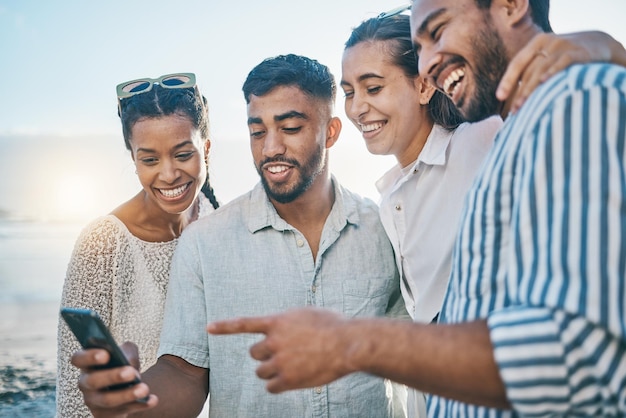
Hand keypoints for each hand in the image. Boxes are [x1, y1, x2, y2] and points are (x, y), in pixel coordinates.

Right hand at [70, 342, 157, 416]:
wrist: (126, 385)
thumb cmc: (122, 364)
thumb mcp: (125, 353)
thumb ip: (126, 351)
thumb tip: (129, 362)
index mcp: (87, 364)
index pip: (79, 359)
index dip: (89, 356)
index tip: (106, 354)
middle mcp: (86, 383)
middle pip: (93, 381)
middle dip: (112, 376)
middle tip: (131, 373)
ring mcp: (94, 402)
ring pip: (107, 400)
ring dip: (127, 395)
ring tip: (144, 389)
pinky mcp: (106, 416)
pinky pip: (122, 412)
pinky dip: (139, 405)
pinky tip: (152, 400)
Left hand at [208, 307, 355, 392]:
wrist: (348, 344)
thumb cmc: (333, 326)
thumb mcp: (307, 315)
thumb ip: (289, 322)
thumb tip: (282, 330)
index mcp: (278, 321)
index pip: (245, 323)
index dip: (225, 326)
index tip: (208, 327)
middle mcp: (274, 341)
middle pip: (254, 353)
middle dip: (264, 355)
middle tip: (282, 354)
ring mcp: (280, 361)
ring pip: (261, 371)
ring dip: (271, 371)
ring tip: (291, 366)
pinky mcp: (289, 379)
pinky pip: (271, 387)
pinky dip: (278, 385)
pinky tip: (292, 379)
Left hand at [497, 31, 619, 113]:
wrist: (599, 43)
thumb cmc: (566, 57)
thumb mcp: (548, 58)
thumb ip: (532, 71)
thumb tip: (512, 99)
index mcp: (536, 43)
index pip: (517, 63)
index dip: (507, 80)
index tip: (499, 97)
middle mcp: (547, 42)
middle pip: (529, 71)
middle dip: (520, 92)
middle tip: (513, 111)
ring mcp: (563, 45)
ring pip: (542, 69)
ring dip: (531, 89)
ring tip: (523, 106)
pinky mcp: (578, 51)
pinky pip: (563, 62)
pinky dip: (553, 72)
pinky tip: (544, 83)